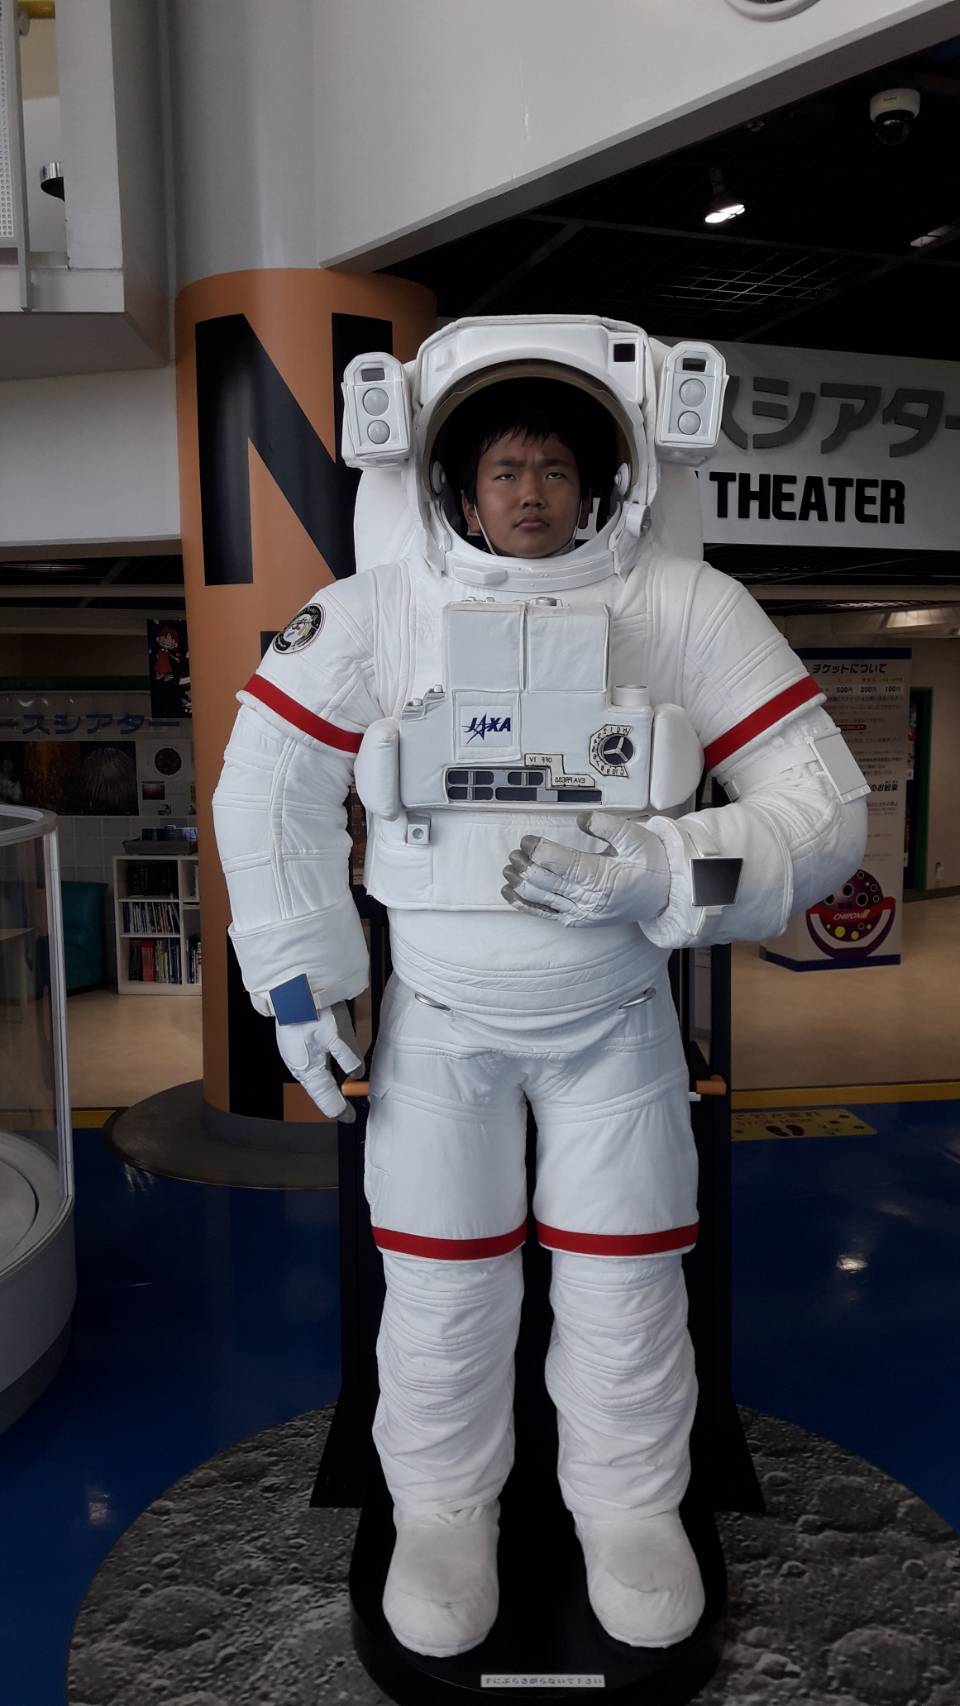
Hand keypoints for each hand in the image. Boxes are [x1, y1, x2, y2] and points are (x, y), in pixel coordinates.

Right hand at [273, 1001, 363, 1122]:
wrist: (292, 990)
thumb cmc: (311, 1012)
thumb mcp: (335, 1036)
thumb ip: (348, 1058)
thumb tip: (357, 1074)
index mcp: (307, 1070)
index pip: (326, 1099)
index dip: (340, 1111)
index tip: (350, 1118)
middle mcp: (300, 1067)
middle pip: (319, 1092)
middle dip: (333, 1102)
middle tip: (346, 1113)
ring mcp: (297, 1056)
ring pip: (314, 1080)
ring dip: (326, 1090)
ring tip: (338, 1098)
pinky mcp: (297, 1045)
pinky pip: (310, 1068)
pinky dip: (320, 1076)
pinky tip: (325, 1075)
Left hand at [501, 811, 669, 926]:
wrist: (665, 896)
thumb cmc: (650, 863)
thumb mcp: (635, 837)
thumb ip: (606, 825)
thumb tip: (580, 819)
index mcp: (602, 877)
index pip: (559, 862)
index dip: (537, 850)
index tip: (527, 839)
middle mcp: (588, 899)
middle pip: (543, 880)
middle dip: (524, 865)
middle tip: (515, 851)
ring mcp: (580, 914)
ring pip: (539, 898)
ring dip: (519, 882)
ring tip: (509, 866)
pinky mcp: (576, 921)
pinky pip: (544, 913)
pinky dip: (523, 903)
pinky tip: (508, 891)